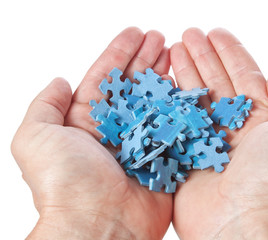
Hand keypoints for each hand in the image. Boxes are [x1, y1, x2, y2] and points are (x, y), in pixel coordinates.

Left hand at [11, 27, 172, 239]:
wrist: (100, 226)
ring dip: (165, 76)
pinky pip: (174, 126)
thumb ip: (45, 106)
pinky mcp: (163, 157)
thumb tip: (60, 81)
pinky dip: (182, 107)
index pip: (106, 77)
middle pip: (134, 85)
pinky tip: (188, 87)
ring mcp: (142, 142)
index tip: (136, 34)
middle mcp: (115, 129)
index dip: (120, 53)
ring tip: (176, 54)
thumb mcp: (36, 138)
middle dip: (147, 60)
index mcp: (87, 121)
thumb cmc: (66, 183)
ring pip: (156, 101)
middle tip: (161, 39)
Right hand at [170, 28, 267, 238]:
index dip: (229, 53)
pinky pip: (174, 125)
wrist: (247, 225)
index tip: (213, 33)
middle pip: (215, 84)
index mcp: (262, 121)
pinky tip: (159, 84)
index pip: (244, 76)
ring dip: (183, 75)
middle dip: (201, 58)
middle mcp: (234, 130)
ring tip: (172, 50)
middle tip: (185, 35)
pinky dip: (167, 105)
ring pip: (193, 101)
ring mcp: (207, 144)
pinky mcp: (185, 159)